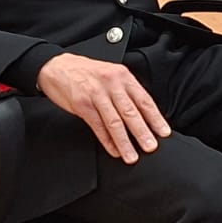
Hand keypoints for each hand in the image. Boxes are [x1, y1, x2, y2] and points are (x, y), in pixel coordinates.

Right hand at [36, 53, 169, 163]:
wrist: (57, 66)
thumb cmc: (86, 72)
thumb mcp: (110, 74)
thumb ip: (125, 91)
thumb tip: (143, 113)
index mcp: (123, 76)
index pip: (144, 100)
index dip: (155, 117)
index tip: (163, 132)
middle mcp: (111, 84)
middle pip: (131, 112)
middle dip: (143, 132)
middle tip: (151, 147)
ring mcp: (96, 95)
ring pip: (114, 122)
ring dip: (125, 142)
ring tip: (132, 156)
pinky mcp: (82, 105)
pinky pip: (97, 126)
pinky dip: (107, 141)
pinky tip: (114, 150)